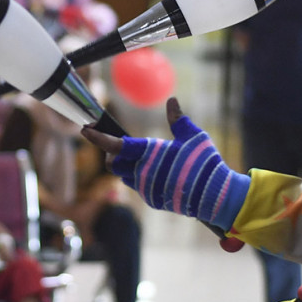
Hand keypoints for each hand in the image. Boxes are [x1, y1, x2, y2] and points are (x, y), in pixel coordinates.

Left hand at [80, 97, 249, 229]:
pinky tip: (160, 175)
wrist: (215, 196)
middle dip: (113, 154)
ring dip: (128, 167)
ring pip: (125, 176)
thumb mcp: (194, 136)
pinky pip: (139, 187)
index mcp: (150, 153)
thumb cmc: (205, 163)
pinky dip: (142, 179)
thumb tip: (171, 100)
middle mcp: (143, 172)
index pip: (116, 145)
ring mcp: (146, 189)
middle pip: (113, 163)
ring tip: (145, 160)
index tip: (85, 130)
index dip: (98, 137)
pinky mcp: (152, 200)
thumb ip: (178, 119)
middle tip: (122, 147)